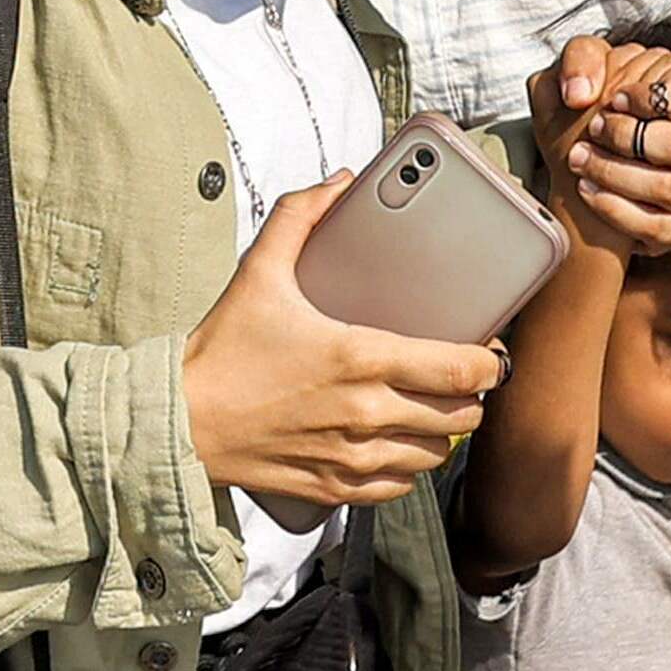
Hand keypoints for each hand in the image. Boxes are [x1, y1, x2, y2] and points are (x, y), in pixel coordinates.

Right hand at [180, 179, 506, 509]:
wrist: (179, 421)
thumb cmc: (221, 351)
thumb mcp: (259, 271)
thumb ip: (302, 217)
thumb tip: (341, 183)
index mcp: (359, 358)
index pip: (461, 369)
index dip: (491, 362)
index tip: (489, 352)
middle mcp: (365, 414)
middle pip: (461, 415)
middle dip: (471, 395)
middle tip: (459, 376)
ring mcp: (352, 457)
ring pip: (435, 454)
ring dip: (441, 431)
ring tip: (428, 407)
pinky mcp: (335, 488)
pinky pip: (399, 486)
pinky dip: (406, 466)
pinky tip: (393, 442)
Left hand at [529, 40, 670, 264]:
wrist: (591, 158)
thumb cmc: (601, 110)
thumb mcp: (588, 70)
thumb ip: (582, 58)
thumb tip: (579, 93)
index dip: (652, 99)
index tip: (615, 99)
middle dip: (626, 138)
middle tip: (593, 130)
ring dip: (617, 175)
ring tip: (582, 161)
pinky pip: (663, 228)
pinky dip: (620, 212)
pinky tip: (591, 192)